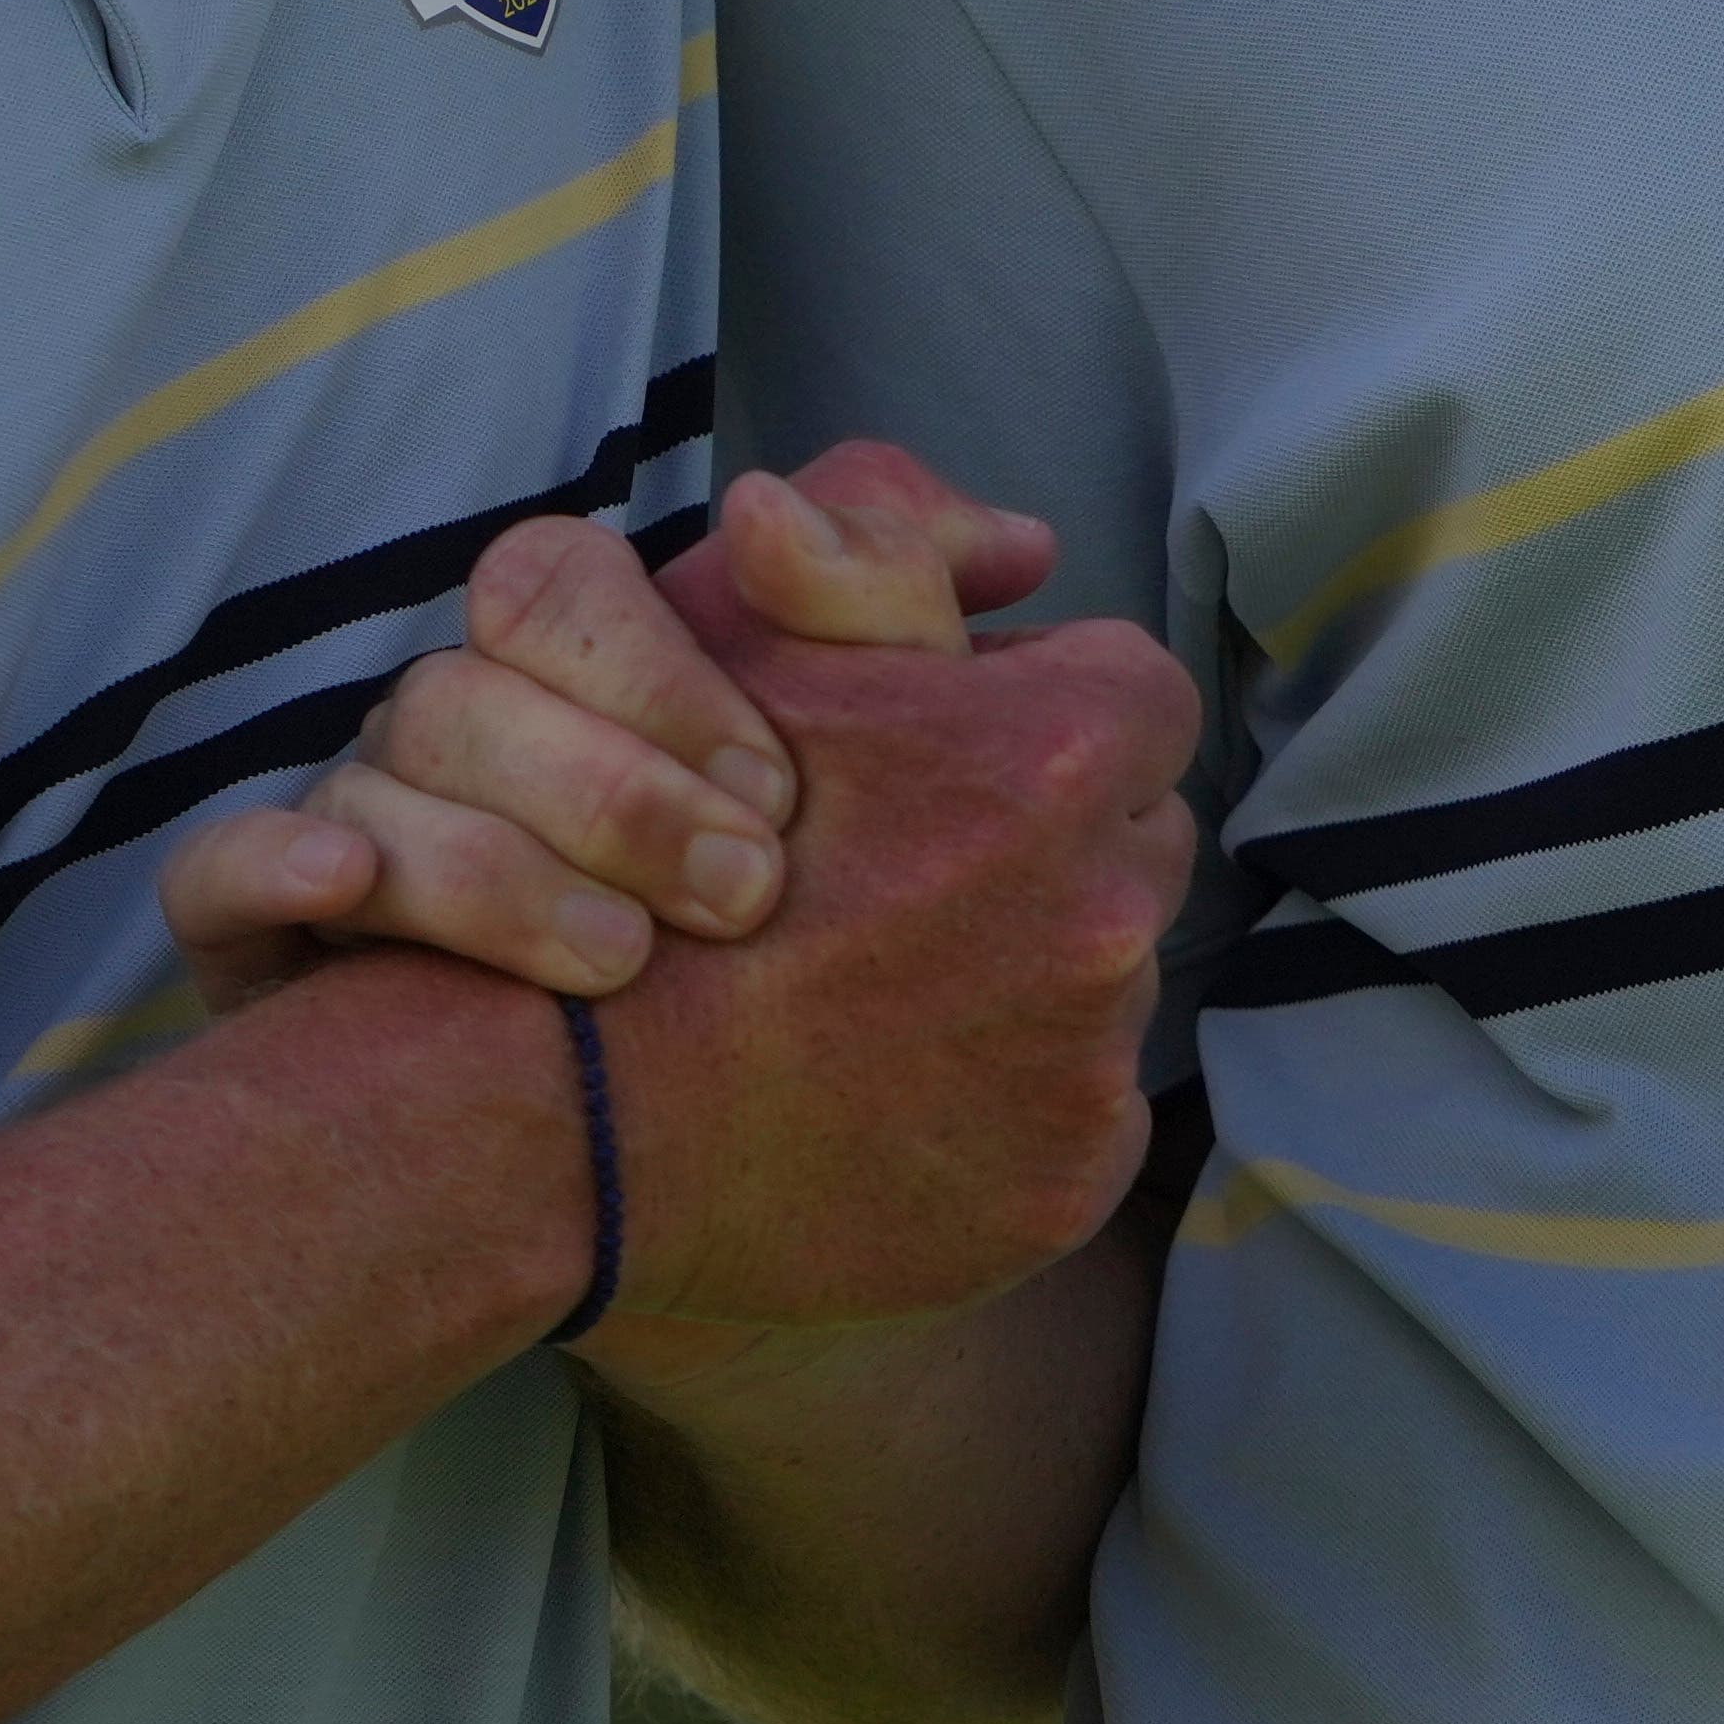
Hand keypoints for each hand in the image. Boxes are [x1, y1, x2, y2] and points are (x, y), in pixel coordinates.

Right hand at [158, 449, 1035, 1005]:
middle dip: (619, 785)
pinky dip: (281, 873)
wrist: (616, 1202)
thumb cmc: (745, 988)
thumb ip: (920, 644)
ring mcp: (345, 837)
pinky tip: (340, 896)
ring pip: (367, 769)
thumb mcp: (851, 802)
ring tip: (621, 969)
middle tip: (750, 897)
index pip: (561, 583)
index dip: (676, 673)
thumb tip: (1019, 549)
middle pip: (472, 670)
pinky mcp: (263, 946)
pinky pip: (223, 874)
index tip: (790, 786)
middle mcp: (441, 741)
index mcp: (556, 684)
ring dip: (493, 865)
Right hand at [588, 559, 1198, 1335]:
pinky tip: (896, 1095)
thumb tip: (1018, 540)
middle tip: (916, 876)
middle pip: (1134, 838)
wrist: (587, 1114)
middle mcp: (1107, 910)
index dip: (1040, 708)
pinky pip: (1076, 1113)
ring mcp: (1093, 1060)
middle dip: (1051, 843)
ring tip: (889, 991)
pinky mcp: (1068, 1182)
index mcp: (1057, 756)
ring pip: (1105, 978)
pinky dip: (1009, 1102)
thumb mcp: (748, 649)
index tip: (957, 752)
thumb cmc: (652, 859)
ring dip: (1028, 971)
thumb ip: (880, 554)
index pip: (1135, 694)